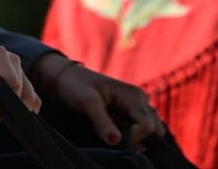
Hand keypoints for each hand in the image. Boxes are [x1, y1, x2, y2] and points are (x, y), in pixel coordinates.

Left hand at [0, 40, 39, 113]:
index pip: (13, 82)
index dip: (6, 99)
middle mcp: (12, 59)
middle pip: (22, 90)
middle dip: (6, 104)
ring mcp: (18, 68)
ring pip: (28, 95)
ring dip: (12, 105)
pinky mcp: (20, 77)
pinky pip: (31, 95)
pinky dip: (20, 105)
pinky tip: (5, 108)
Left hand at [31, 54, 165, 147]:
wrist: (64, 77)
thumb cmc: (75, 85)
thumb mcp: (87, 102)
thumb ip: (102, 122)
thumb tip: (116, 141)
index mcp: (133, 94)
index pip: (148, 125)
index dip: (134, 137)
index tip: (113, 136)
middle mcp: (139, 99)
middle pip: (153, 128)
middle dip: (138, 137)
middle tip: (115, 135)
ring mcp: (135, 105)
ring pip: (149, 128)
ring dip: (135, 136)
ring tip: (114, 132)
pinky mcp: (128, 111)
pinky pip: (140, 127)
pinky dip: (132, 134)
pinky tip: (116, 132)